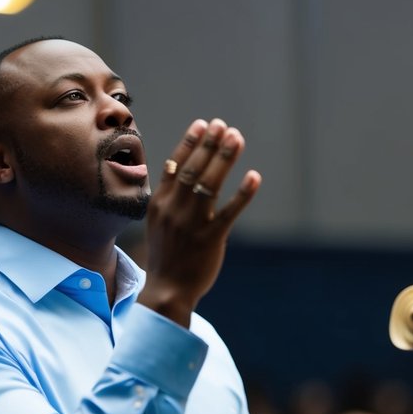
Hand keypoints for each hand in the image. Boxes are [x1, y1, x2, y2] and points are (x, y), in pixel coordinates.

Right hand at [137, 118, 260, 326]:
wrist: (167, 290)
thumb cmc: (167, 254)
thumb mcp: (158, 222)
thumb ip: (167, 195)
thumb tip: (176, 167)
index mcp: (160, 203)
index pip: (174, 165)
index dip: (190, 143)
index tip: (202, 124)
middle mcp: (174, 209)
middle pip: (193, 169)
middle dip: (209, 144)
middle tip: (223, 125)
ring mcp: (192, 224)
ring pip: (209, 184)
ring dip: (224, 158)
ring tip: (236, 137)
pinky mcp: (210, 239)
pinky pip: (229, 212)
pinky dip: (242, 194)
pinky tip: (254, 176)